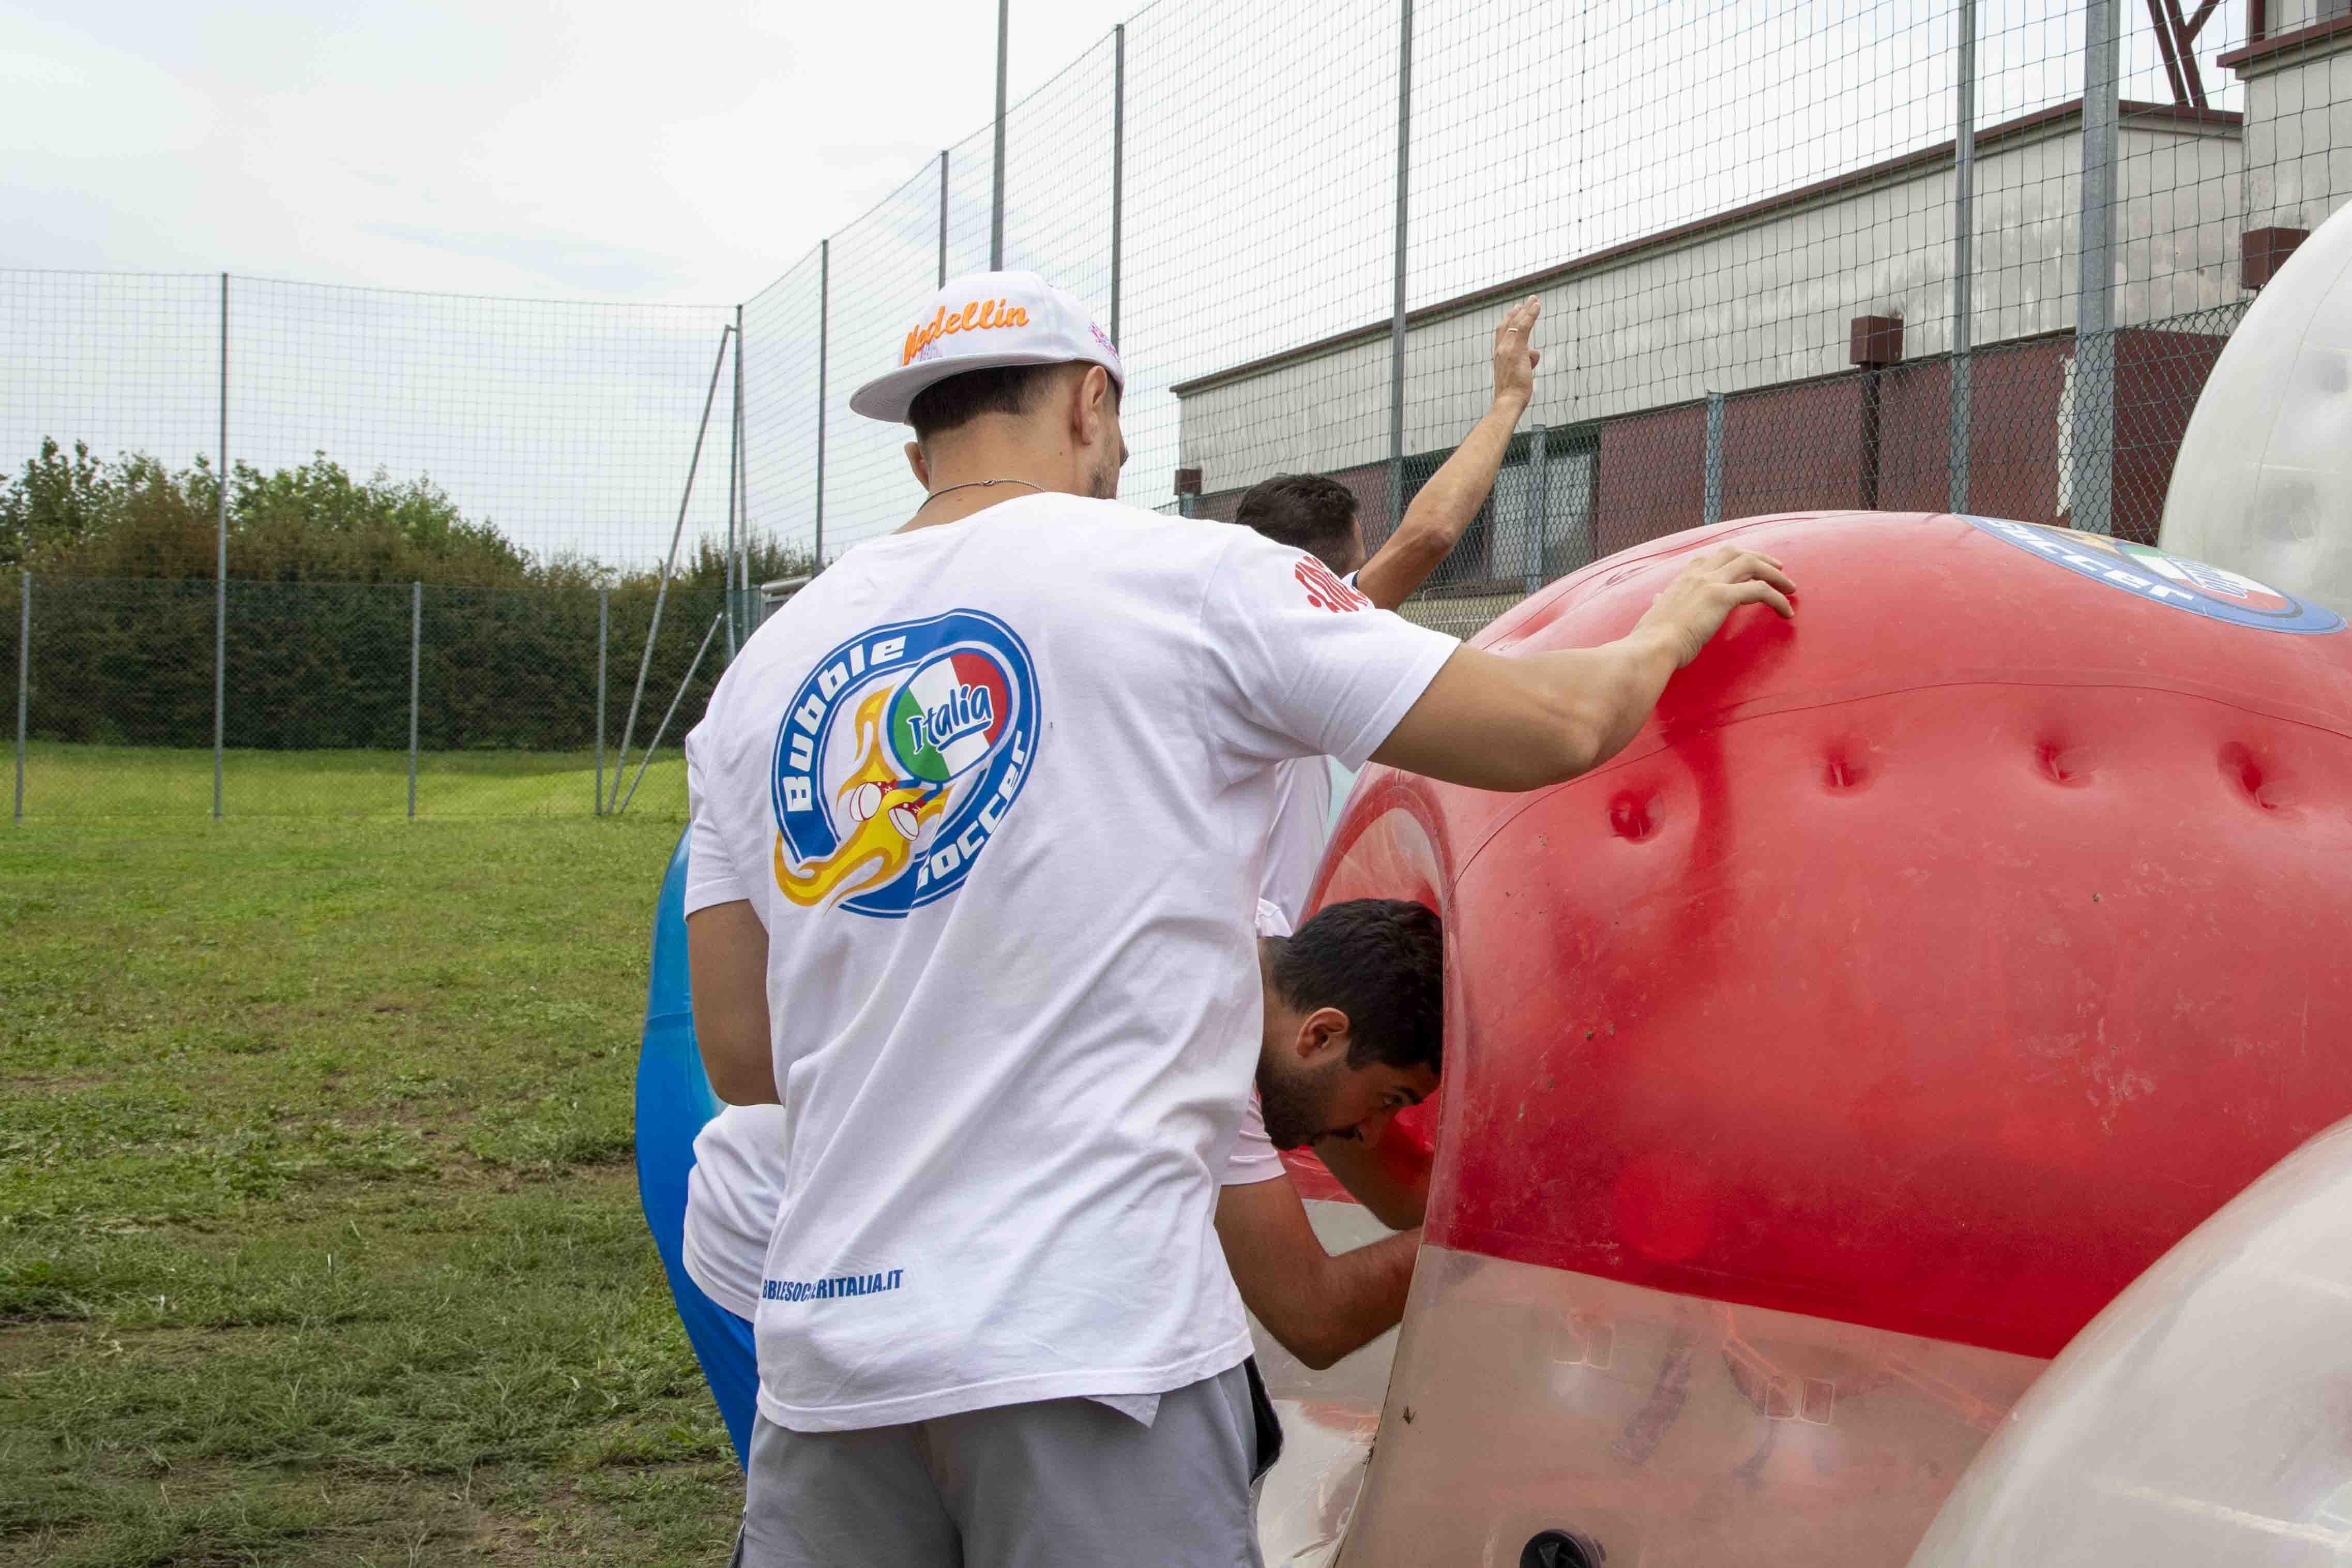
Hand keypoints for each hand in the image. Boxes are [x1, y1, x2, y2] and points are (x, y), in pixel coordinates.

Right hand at [1492, 296, 1540, 409]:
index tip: (1513, 312)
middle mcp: (1500, 349)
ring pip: (1517, 323)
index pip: (1502, 334)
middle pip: (1508, 325)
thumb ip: (1525, 361)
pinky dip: (1530, 314)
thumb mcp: (1518, 375)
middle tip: (1523, 302)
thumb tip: (1533, 354)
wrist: (1508, 400)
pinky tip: (1537, 305)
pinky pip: (1524, 326)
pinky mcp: (1517, 348)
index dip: (1507, 322)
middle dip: (1516, 312)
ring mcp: (1508, 348)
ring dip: (1527, 309)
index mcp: (1498, 356)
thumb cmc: (1513, 393)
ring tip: (1535, 300)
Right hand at [1631, 545, 1796, 668]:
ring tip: (1790, 588)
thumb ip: (1661, 602)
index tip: (1747, 568)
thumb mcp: (1656, 614)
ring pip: (1752, 565)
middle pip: (1736, 553)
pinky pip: (1760, 590)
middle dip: (1760, 558)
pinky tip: (1786, 612)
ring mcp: (1711, 582)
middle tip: (1778, 570)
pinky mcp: (1722, 597)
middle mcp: (1698, 574)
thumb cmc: (1652, 639)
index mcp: (1683, 578)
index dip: (1733, 559)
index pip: (1711, 558)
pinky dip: (1778, 598)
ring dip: (1775, 575)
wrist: (1652, 647)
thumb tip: (1657, 598)